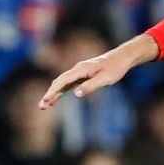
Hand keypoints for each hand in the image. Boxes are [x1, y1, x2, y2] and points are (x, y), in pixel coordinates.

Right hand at [40, 34, 156, 108]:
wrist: (122, 58)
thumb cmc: (115, 68)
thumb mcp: (105, 79)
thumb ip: (90, 86)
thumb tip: (76, 94)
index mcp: (81, 69)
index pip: (63, 81)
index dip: (53, 91)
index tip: (46, 100)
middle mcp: (77, 69)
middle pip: (59, 82)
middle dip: (49, 94)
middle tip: (41, 106)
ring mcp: (79, 71)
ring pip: (62, 83)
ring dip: (53, 93)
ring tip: (45, 105)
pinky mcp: (82, 74)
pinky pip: (68, 83)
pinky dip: (61, 90)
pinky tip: (56, 97)